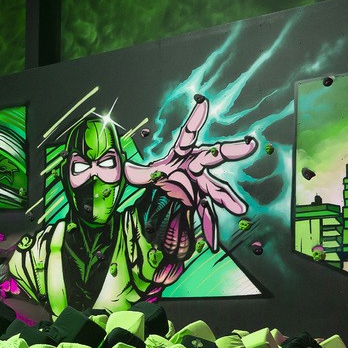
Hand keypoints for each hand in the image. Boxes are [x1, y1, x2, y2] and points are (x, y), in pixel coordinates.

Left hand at [124, 94, 256, 248]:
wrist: (169, 193)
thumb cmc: (160, 177)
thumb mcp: (141, 174)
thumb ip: (126, 170)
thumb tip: (101, 167)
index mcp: (182, 154)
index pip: (188, 134)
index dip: (195, 119)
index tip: (203, 104)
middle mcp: (196, 167)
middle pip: (213, 157)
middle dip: (229, 151)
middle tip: (247, 145)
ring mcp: (201, 186)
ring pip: (216, 189)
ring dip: (227, 198)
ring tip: (239, 207)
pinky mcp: (200, 202)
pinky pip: (206, 216)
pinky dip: (209, 230)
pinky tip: (212, 243)